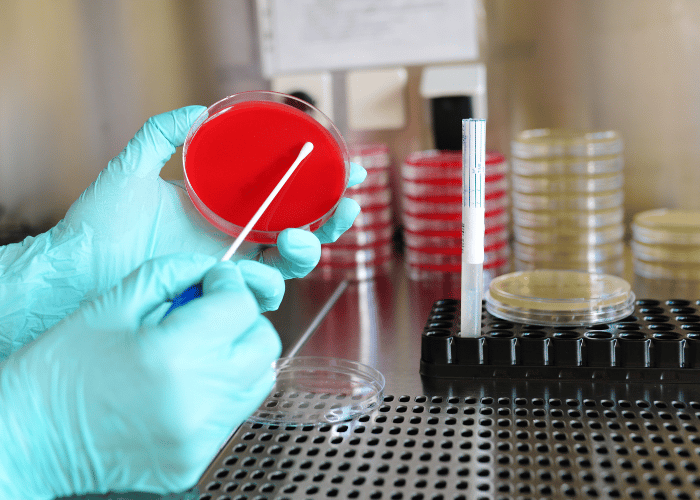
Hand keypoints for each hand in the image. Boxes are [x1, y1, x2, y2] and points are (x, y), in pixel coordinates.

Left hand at [0, 106, 365, 356]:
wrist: (79, 270)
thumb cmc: (100, 224)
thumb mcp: (131, 171)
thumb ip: (161, 135)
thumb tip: (197, 110)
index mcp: (226, 205)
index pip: (284, 193)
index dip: (321, 182)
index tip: (346, 167)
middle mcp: (236, 236)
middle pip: (303, 228)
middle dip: (333, 217)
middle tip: (345, 202)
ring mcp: (231, 266)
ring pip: (292, 263)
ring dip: (308, 249)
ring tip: (295, 237)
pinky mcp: (221, 294)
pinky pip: (262, 293)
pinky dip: (270, 283)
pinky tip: (259, 270)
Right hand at [0, 254, 280, 497]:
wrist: (25, 441)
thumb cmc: (58, 370)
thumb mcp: (110, 305)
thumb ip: (171, 275)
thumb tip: (214, 269)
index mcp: (174, 354)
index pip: (241, 305)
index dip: (228, 285)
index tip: (211, 282)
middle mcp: (197, 400)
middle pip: (264, 343)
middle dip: (244, 319)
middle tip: (212, 314)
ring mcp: (198, 438)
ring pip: (258, 381)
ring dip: (239, 355)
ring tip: (200, 349)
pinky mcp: (194, 462)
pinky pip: (232, 416)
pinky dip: (222, 392)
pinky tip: (186, 384)